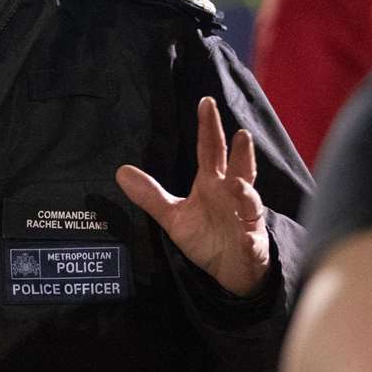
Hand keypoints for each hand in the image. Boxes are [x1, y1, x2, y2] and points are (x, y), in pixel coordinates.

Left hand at [116, 96, 269, 295]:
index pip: (210, 150)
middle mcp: (232, 194)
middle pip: (237, 168)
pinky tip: (247, 234)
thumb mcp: (173, 215)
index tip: (205, 103)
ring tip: (238, 184)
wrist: (228, 269)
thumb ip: (150, 195)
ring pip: (249, 200)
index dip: (208, 128)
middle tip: (241, 133)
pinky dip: (250, 238)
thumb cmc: (206, 235)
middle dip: (240, 151)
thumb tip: (120, 171)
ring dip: (246, 192)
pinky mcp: (251, 242)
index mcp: (212, 183)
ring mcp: (245, 217)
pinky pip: (251, 238)